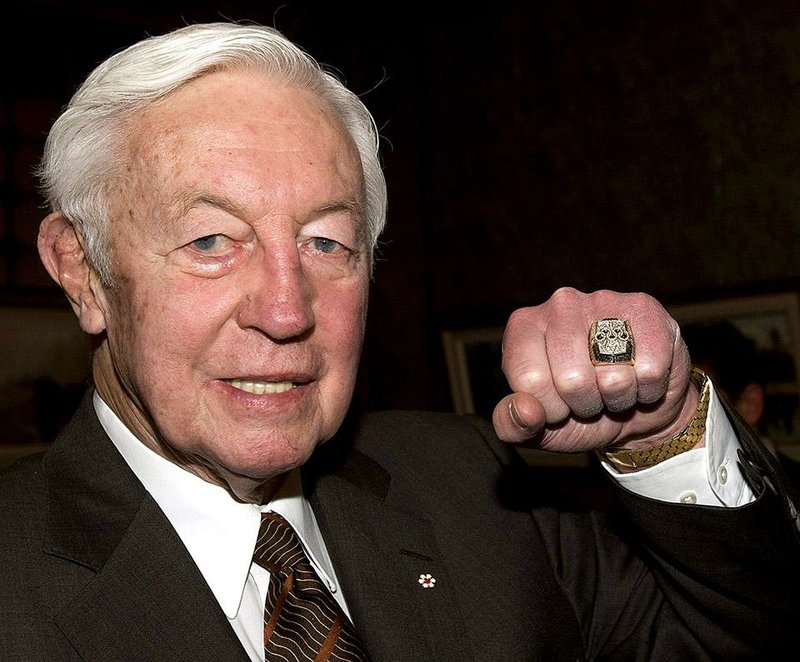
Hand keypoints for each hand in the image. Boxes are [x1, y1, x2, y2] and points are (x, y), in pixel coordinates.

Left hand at [492, 287, 699, 452]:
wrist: (636, 408)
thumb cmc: (578, 414)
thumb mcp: (539, 429)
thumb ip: (514, 426)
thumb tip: (524, 409)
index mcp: (523, 327)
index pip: (530, 381)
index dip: (550, 408)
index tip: (558, 404)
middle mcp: (560, 304)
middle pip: (572, 380)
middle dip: (585, 404)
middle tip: (590, 396)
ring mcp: (604, 301)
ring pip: (612, 377)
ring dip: (617, 398)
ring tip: (612, 386)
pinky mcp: (646, 309)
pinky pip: (649, 371)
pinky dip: (647, 389)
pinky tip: (638, 375)